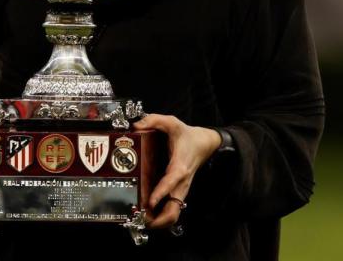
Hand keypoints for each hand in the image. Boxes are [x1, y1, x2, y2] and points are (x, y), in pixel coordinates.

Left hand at [133, 113, 221, 229]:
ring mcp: (181, 190)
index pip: (171, 182)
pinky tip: (148, 216)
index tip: (150, 203)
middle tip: (140, 221)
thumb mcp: (172, 122)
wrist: (206, 143)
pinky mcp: (179, 192)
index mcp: (179, 166)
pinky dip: (162, 216)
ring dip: (159, 221)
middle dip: (159, 220)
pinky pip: (172, 209)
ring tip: (141, 222)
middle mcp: (181, 182)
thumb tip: (136, 126)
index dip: (160, 194)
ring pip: (174, 214)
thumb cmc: (187, 135)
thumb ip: (154, 120)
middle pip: (174, 210)